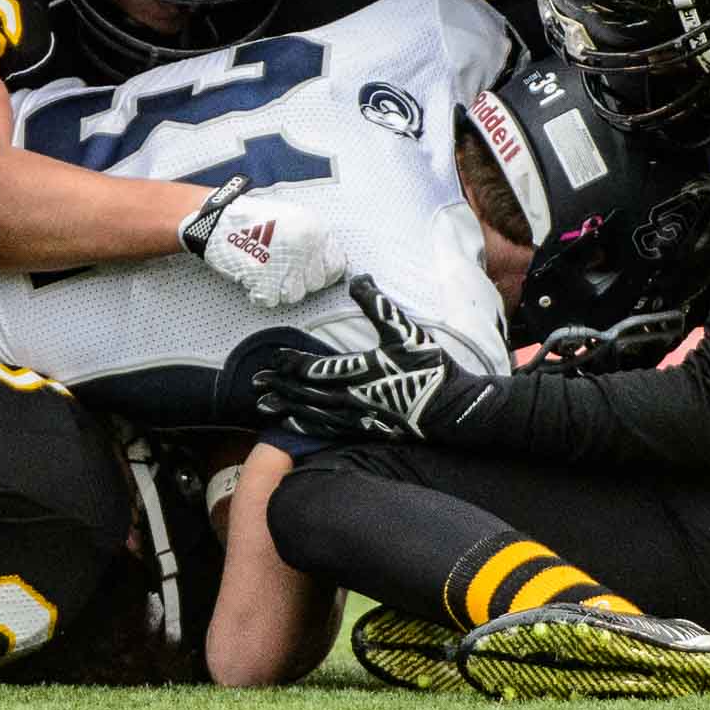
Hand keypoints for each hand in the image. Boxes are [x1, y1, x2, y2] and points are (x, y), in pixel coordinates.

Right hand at [179, 175, 346, 307]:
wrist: (218, 218)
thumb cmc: (253, 219)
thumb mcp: (293, 218)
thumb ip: (312, 240)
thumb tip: (324, 264)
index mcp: (315, 229)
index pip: (336, 266)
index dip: (321, 272)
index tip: (308, 272)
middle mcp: (306, 246)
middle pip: (314, 283)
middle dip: (298, 281)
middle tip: (280, 270)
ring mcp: (287, 263)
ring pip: (294, 295)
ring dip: (279, 289)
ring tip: (265, 272)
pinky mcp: (266, 277)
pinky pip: (271, 299)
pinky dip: (260, 293)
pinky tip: (253, 278)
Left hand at [255, 274, 480, 439]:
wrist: (454, 409)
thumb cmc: (430, 368)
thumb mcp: (406, 331)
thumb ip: (379, 305)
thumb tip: (358, 278)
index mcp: (362, 371)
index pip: (317, 368)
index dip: (293, 363)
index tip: (274, 358)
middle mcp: (355, 397)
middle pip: (308, 392)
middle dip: (281, 386)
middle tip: (256, 382)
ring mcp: (359, 417)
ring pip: (313, 413)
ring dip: (287, 407)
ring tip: (263, 405)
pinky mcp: (365, 430)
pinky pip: (327, 430)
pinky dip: (305, 427)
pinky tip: (291, 425)